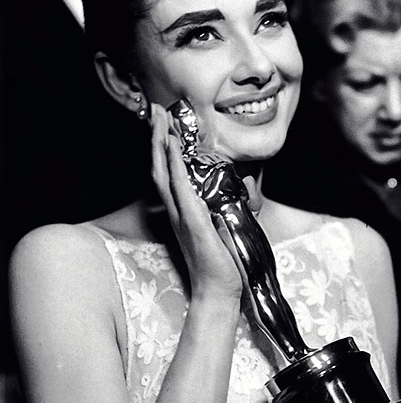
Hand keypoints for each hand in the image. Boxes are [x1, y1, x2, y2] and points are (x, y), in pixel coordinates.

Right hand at [150, 104, 241, 299]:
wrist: (219, 291)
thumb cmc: (224, 263)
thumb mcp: (230, 226)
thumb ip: (233, 203)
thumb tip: (244, 182)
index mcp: (184, 212)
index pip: (169, 175)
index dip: (164, 150)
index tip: (164, 125)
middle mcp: (177, 212)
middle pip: (160, 168)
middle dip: (157, 138)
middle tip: (155, 111)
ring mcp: (182, 216)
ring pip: (165, 174)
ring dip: (161, 144)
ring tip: (159, 120)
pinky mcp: (193, 222)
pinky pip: (181, 188)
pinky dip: (175, 166)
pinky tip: (172, 147)